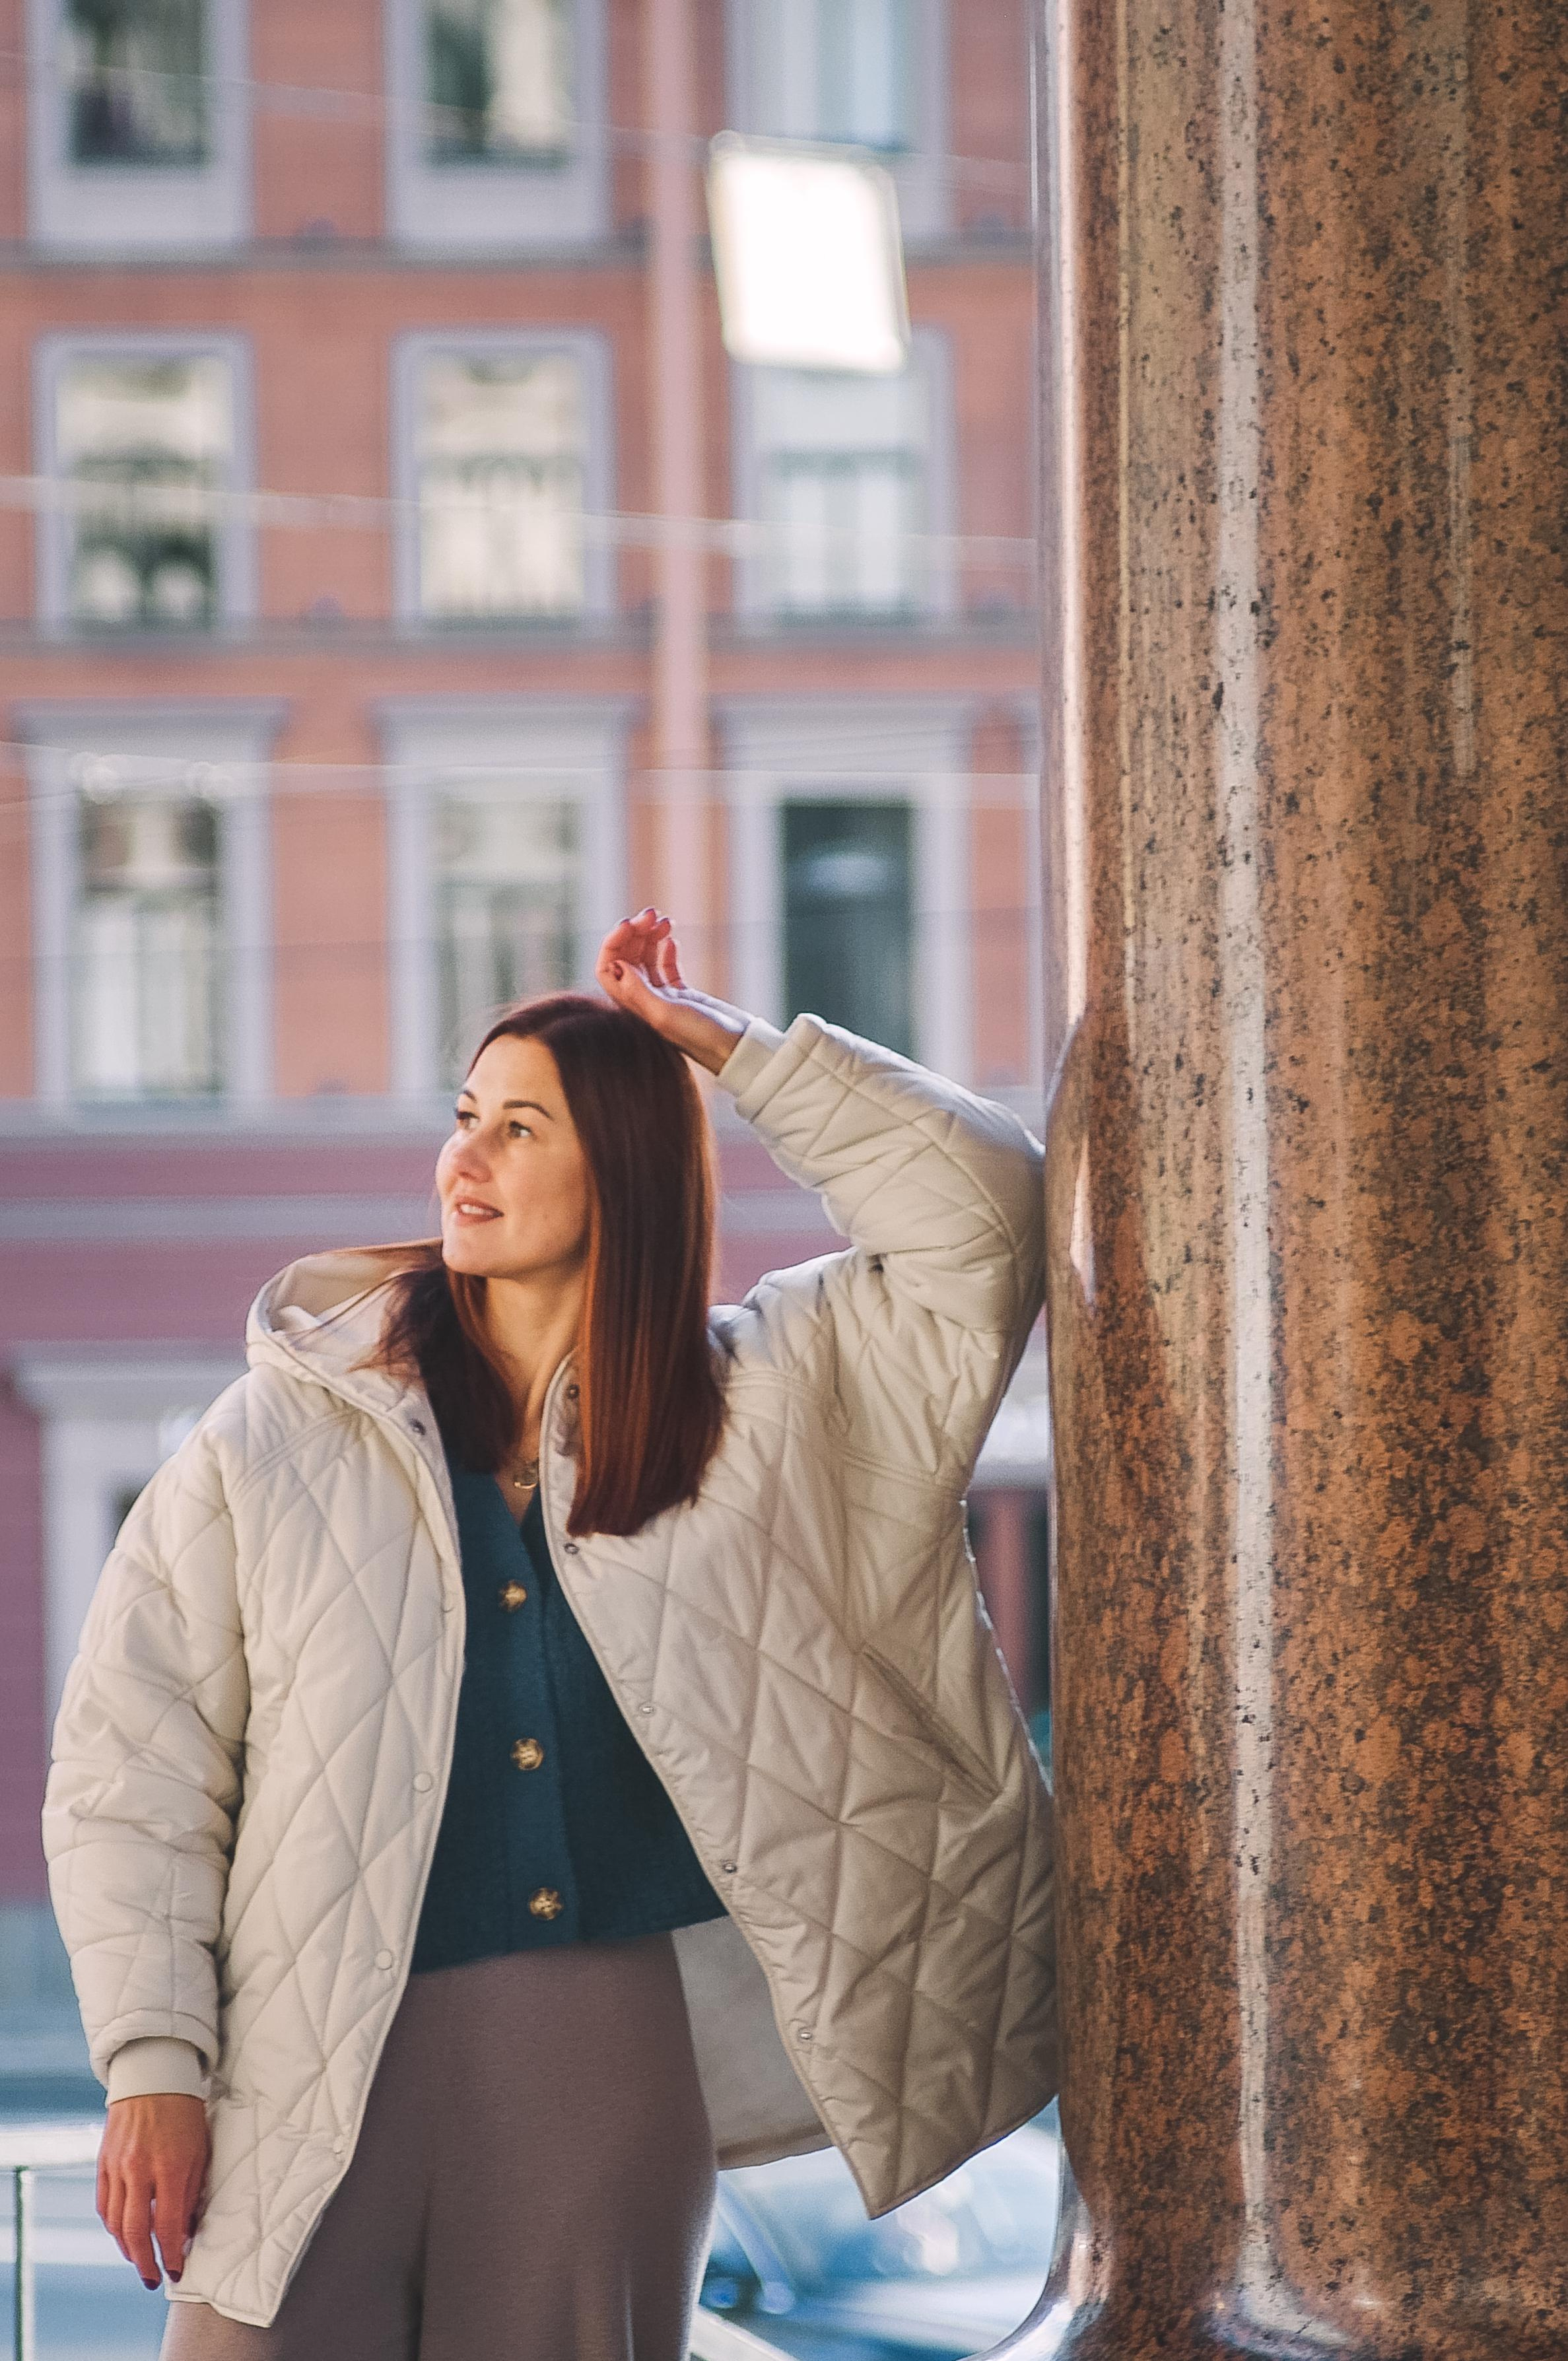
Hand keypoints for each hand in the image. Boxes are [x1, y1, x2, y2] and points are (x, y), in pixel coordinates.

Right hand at [98, 2094, 209, 2289]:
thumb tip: (185, 2232)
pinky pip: (104, 2205)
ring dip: (127, 2248)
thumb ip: (192, 2193)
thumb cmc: (185, 2113)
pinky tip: (123, 2234)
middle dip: (145, 2263)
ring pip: (116, 2223)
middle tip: (154, 2279)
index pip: (166, 2225)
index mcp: (170, 2166)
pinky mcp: (103, 2163)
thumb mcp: (200, 2150)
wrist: (153, 2076)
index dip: (171, 2254)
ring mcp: (117, 2167)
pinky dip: (112, 2226)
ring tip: (140, 2260)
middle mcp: (139, 2170)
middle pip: (135, 2232)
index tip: (176, 2271)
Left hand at [595, 910, 750, 1074]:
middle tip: (653, 913)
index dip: (614, 942)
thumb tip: (616, 964)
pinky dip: (666, 950)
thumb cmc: (702, 1038)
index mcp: (634, 1008)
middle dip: (635, 933)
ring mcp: (663, 998)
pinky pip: (665, 967)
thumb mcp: (666, 1014)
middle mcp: (644, 1002)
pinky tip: (673, 940)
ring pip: (646, 960)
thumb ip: (639, 991)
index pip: (608, 969)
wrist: (737, 1049)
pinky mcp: (683, 995)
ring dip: (651, 937)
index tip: (630, 923)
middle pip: (627, 959)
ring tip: (666, 920)